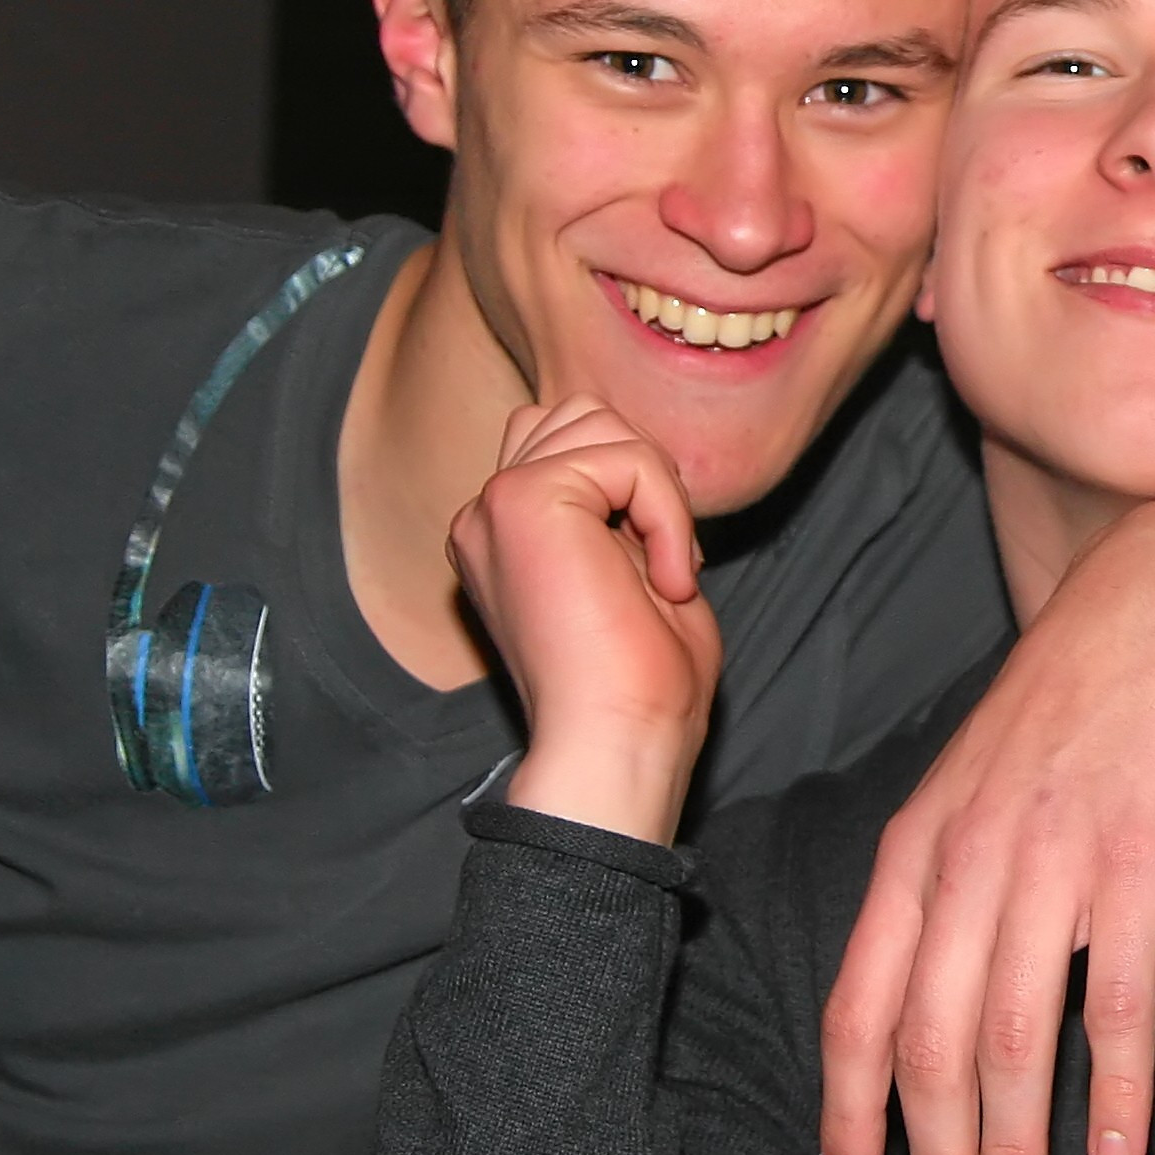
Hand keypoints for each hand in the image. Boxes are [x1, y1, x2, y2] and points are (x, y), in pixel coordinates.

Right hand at [452, 395, 723, 845]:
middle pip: (577, 411)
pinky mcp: (524, 500)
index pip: (567, 439)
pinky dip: (669, 514)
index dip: (635, 485)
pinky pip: (630, 458)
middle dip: (642, 470)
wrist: (618, 742)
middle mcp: (485, 516)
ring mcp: (495, 504)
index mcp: (503, 534)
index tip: (660, 574)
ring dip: (657, 491)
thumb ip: (621, 506)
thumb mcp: (633, 572)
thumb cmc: (639, 684)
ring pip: (600, 421)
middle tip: (664, 563)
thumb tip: (640, 455)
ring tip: (661, 572)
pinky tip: (664, 583)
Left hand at [816, 497, 1154, 1154]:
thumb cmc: (1066, 710)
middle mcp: (968, 867)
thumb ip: (939, 889)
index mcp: (914, 855)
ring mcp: (1052, 864)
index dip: (850, 1119)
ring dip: (1014, 1152)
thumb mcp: (969, 789)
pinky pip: (1117, 1001)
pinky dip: (1112, 1089)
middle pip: (930, 1049)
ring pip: (1010, 1040)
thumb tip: (913, 1006)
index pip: (857, 1012)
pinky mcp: (1140, 864)